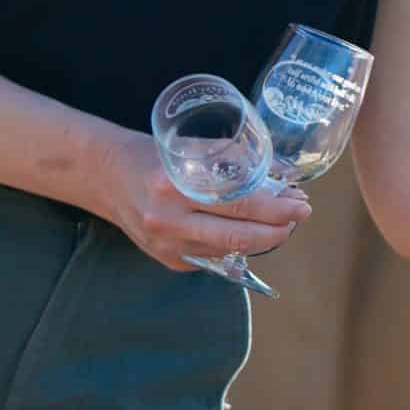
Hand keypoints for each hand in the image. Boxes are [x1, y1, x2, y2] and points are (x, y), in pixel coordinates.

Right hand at [86, 130, 309, 272]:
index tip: (301, 203)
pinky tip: (247, 230)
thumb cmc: (155, 155)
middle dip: (278, 230)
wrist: (107, 176)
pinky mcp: (168, 260)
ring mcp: (166, 245)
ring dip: (262, 238)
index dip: (278, 208)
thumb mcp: (194, 149)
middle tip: (299, 216)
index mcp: (175, 186)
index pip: (240, 204)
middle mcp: (169, 220)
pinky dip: (236, 245)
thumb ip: (236, 164)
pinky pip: (214, 257)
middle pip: (239, 237)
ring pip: (230, 250)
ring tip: (279, 221)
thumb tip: (284, 179)